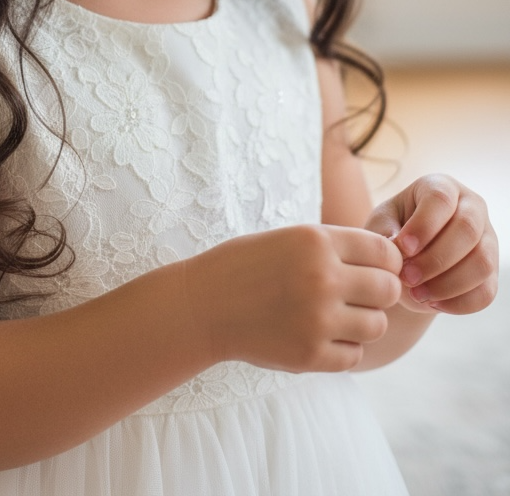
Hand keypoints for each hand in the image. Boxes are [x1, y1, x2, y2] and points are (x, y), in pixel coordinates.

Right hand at [193, 224, 402, 372]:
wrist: (203, 304)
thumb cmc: (248, 265)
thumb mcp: (291, 238)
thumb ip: (337, 248)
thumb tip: (390, 262)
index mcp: (317, 241)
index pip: (385, 252)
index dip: (387, 262)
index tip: (374, 269)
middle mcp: (322, 278)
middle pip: (389, 289)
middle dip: (379, 292)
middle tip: (358, 295)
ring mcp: (318, 319)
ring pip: (377, 325)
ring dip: (364, 322)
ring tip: (338, 316)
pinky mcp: (310, 355)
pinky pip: (355, 354)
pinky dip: (345, 348)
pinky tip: (322, 336)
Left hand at [365, 174, 498, 315]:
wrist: (407, 261)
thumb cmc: (392, 232)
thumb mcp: (381, 225)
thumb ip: (385, 233)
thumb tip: (397, 248)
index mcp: (442, 186)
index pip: (441, 199)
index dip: (423, 225)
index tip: (402, 248)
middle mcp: (472, 208)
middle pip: (467, 229)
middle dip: (436, 258)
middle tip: (407, 277)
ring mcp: (487, 240)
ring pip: (482, 263)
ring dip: (448, 284)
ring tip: (416, 294)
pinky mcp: (492, 273)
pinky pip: (486, 292)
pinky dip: (458, 303)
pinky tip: (432, 303)